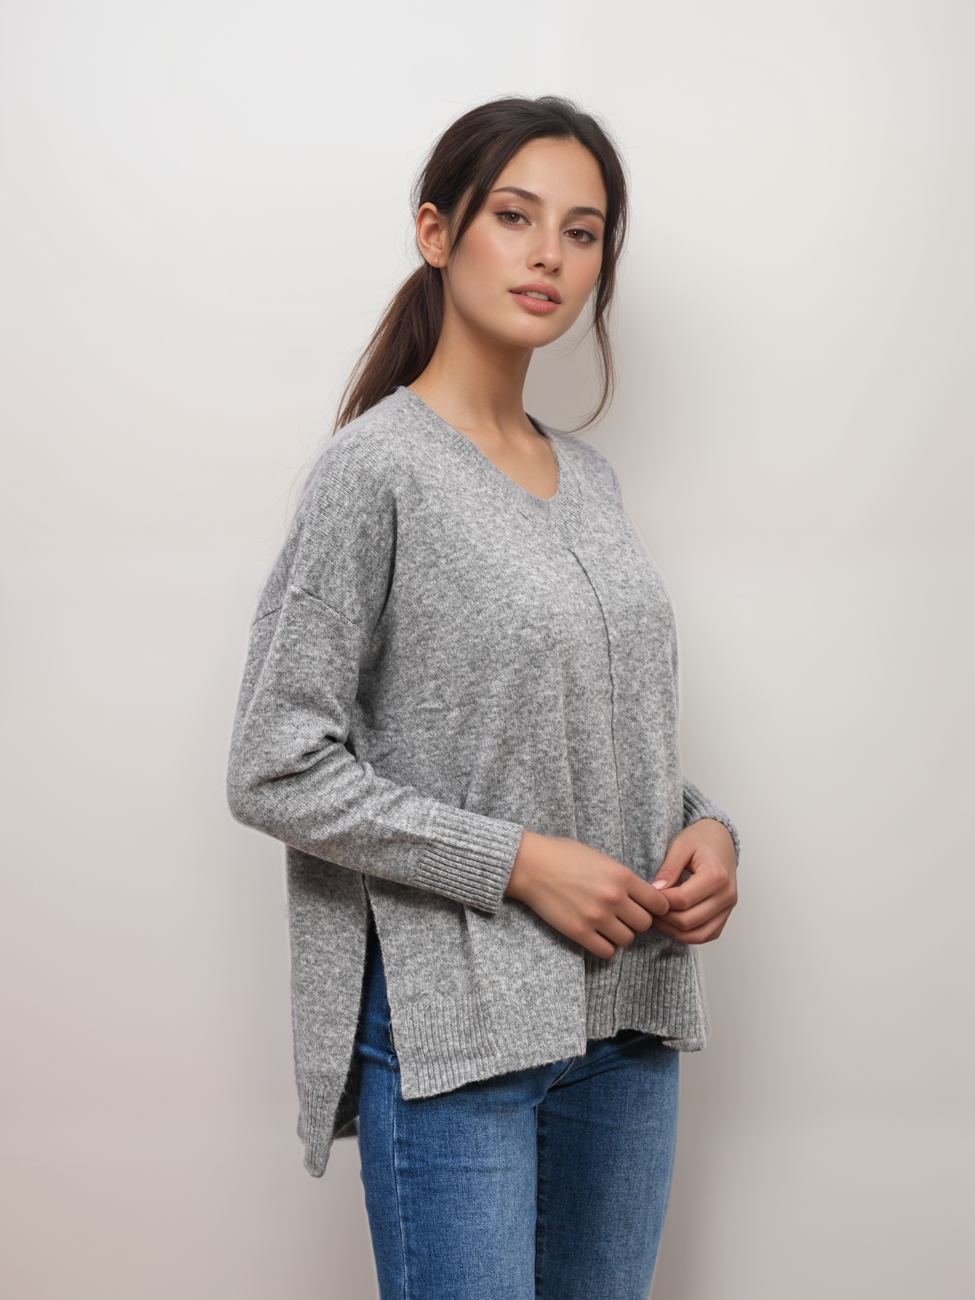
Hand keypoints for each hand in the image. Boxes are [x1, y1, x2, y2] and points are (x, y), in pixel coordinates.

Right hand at [505, 831, 670, 958]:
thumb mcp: (601, 859)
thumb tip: (643, 897)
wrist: (530, 865)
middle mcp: (613, 898)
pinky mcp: (579, 932)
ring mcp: (597, 917)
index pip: (658, 903)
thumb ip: (623, 878)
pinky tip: (597, 936)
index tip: (647, 908)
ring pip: (627, 940)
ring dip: (620, 934)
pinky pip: (607, 952)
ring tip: (608, 925)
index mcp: (622, 876)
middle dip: (637, 921)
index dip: (656, 908)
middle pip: (645, 924)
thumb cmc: (564, 857)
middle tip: (624, 916)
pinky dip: (605, 947)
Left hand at [649, 819, 737, 943]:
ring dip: (673, 930)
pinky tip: (671, 924)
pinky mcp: (725, 915)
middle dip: (664, 918)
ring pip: (698, 934)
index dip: (660, 901)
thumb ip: (668, 868)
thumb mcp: (680, 846)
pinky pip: (706, 935)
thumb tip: (656, 890)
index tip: (646, 895)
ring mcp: (728, 908)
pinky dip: (688, 935)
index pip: (682, 900)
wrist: (719, 839)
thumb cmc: (700, 840)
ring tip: (657, 917)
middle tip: (647, 908)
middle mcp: (726, 895)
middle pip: (689, 921)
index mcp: (716, 876)